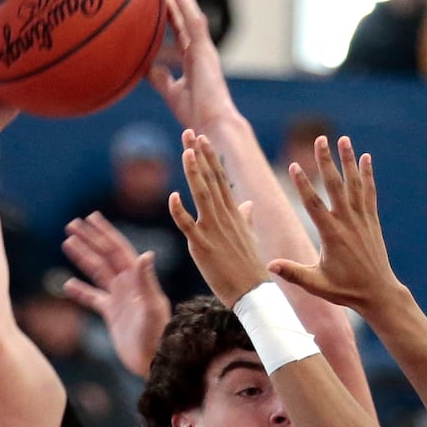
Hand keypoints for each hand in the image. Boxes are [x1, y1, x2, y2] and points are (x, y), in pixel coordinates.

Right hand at [61, 212, 171, 376]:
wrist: (154, 360)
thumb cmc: (156, 334)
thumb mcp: (152, 306)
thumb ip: (146, 280)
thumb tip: (145, 254)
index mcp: (136, 278)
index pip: (117, 249)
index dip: (104, 233)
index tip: (91, 217)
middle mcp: (127, 284)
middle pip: (104, 256)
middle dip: (89, 239)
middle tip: (72, 224)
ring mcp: (119, 298)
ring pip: (97, 272)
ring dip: (82, 258)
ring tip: (67, 243)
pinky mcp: (112, 314)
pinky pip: (93, 298)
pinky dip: (80, 291)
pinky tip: (67, 284)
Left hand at [149, 0, 237, 130]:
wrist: (213, 125)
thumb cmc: (196, 115)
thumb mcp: (171, 93)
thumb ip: (161, 79)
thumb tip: (146, 68)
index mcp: (193, 59)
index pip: (179, 30)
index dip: (170, 14)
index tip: (159, 0)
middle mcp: (200, 49)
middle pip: (184, 16)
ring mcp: (204, 48)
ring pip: (190, 12)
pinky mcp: (205, 50)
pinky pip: (193, 21)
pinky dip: (184, 4)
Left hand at [169, 130, 265, 307]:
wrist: (254, 293)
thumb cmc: (251, 269)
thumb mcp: (250, 238)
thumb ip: (246, 218)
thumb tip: (248, 204)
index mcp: (234, 214)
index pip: (220, 179)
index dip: (210, 158)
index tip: (201, 139)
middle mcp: (224, 217)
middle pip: (211, 180)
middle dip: (200, 155)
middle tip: (189, 133)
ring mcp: (213, 231)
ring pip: (202, 195)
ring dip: (193, 172)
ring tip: (186, 150)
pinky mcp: (203, 247)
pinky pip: (188, 226)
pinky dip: (179, 210)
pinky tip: (172, 195)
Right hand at [269, 135, 401, 321]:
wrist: (377, 293)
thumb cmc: (345, 290)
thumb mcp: (317, 284)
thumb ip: (293, 273)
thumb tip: (269, 266)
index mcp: (331, 235)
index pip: (313, 205)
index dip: (302, 185)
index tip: (293, 166)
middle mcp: (347, 222)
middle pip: (334, 186)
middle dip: (326, 162)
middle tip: (320, 139)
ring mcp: (361, 219)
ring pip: (354, 184)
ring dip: (348, 160)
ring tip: (343, 139)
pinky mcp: (372, 220)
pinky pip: (369, 192)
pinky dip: (367, 175)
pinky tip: (366, 157)